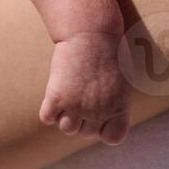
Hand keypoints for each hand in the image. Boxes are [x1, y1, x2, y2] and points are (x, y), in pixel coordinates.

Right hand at [39, 31, 131, 145]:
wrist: (91, 31)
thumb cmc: (109, 49)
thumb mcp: (121, 78)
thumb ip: (114, 100)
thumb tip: (102, 115)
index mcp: (120, 107)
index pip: (113, 138)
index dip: (105, 128)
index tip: (101, 114)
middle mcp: (100, 111)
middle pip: (85, 132)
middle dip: (82, 118)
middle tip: (81, 94)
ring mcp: (78, 106)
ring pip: (66, 128)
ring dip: (65, 115)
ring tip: (69, 92)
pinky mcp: (57, 97)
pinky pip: (47, 117)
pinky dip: (48, 109)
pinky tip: (55, 93)